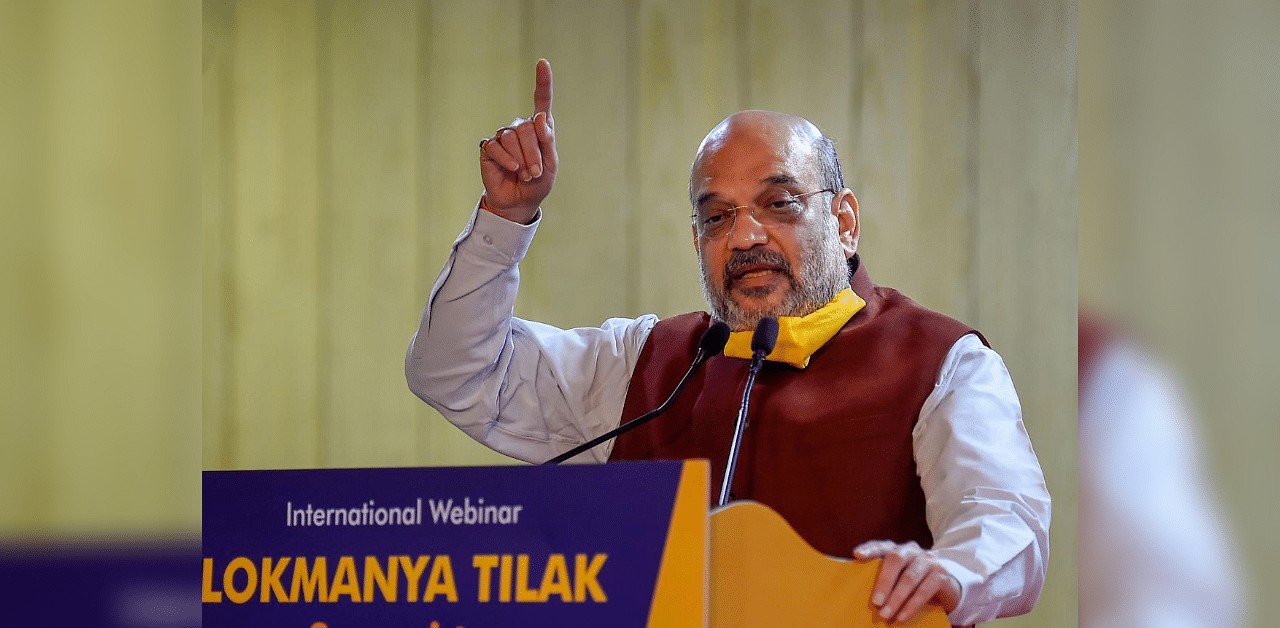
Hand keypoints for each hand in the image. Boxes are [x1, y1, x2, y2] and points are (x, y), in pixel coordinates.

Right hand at [479, 59, 556, 223]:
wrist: (518, 202)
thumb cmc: (537, 183)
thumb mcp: (551, 165)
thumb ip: (547, 141)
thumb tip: (538, 118)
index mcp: (539, 129)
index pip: (541, 101)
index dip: (542, 82)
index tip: (543, 63)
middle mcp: (520, 128)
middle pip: (527, 127)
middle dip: (534, 152)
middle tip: (536, 172)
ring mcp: (503, 136)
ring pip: (513, 137)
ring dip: (523, 159)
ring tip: (525, 173)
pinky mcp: (489, 147)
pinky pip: (497, 147)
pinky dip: (507, 160)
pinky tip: (512, 169)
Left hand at [854, 540, 960, 623]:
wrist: (945, 586)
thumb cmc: (913, 582)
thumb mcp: (898, 577)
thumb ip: (883, 578)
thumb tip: (859, 595)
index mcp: (897, 549)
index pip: (881, 546)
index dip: (869, 549)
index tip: (857, 555)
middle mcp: (912, 551)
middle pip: (896, 559)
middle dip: (884, 581)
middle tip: (875, 602)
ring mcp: (928, 561)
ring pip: (910, 577)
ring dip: (896, 598)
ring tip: (886, 614)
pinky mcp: (941, 575)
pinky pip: (924, 590)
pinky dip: (911, 605)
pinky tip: (902, 616)